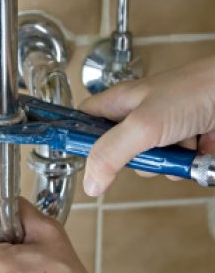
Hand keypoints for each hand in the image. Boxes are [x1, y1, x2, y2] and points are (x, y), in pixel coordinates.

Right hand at [80, 55, 214, 196]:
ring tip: (175, 144)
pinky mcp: (179, 144)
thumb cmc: (194, 91)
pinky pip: (168, 167)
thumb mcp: (143, 124)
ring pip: (143, 163)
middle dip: (128, 159)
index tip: (80, 157)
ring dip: (159, 163)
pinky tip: (191, 149)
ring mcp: (158, 131)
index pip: (83, 120)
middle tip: (141, 149)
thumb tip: (91, 182)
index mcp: (118, 103)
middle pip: (113, 151)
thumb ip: (112, 154)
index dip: (77, 136)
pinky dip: (180, 164)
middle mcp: (135, 117)